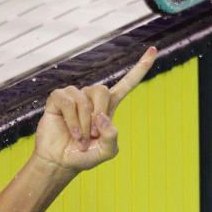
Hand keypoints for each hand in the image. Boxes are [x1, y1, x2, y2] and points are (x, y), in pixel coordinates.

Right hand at [32, 47, 156, 171]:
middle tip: (93, 135)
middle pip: (102, 90)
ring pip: (84, 100)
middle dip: (99, 113)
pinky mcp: (58, 99)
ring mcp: (74, 96)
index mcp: (109, 106)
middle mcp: (92, 98)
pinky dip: (73, 121)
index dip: (140, 68)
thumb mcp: (108, 152)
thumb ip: (112, 137)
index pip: (127, 83)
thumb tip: (100, 116)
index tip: (153, 50)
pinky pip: (69, 102)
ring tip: (81, 138)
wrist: (62, 161)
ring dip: (84, 124)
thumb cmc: (85, 156)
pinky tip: (73, 133)